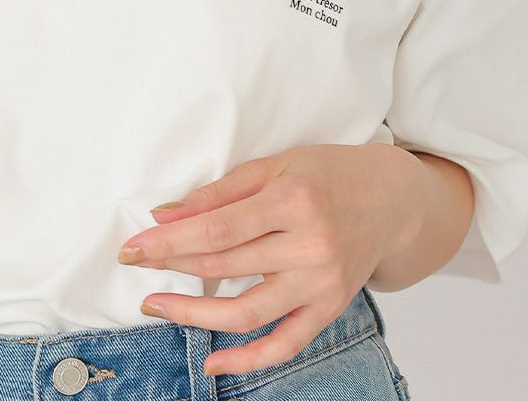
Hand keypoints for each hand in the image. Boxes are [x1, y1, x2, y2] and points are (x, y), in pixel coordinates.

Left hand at [117, 142, 425, 375]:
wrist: (392, 199)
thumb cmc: (329, 174)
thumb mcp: (276, 165)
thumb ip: (221, 192)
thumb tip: (167, 213)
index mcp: (294, 201)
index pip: (217, 228)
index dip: (170, 241)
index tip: (135, 246)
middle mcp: (310, 246)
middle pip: (225, 266)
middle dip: (171, 266)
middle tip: (136, 264)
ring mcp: (322, 283)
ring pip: (248, 313)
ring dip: (195, 314)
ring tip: (159, 306)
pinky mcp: (330, 308)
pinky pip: (285, 344)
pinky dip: (248, 359)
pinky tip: (214, 362)